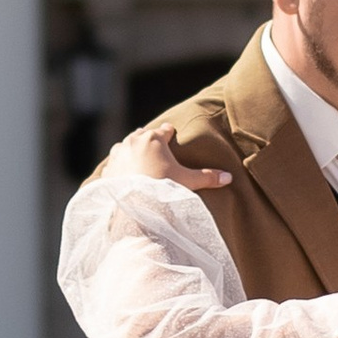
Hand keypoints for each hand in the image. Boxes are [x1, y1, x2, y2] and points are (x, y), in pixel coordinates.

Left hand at [103, 121, 231, 194]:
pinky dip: (119, 165)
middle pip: (142, 134)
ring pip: (125, 145)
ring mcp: (118, 154)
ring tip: (136, 155)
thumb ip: (207, 177)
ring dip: (131, 148)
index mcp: (154, 139)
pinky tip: (122, 171)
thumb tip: (229, 177)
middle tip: (153, 141)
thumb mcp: (187, 182)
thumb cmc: (161, 189)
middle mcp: (133, 142)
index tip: (171, 131)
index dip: (169, 132)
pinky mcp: (108, 169)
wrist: (133, 206)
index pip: (164, 130)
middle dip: (148, 137)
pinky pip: (114, 163)